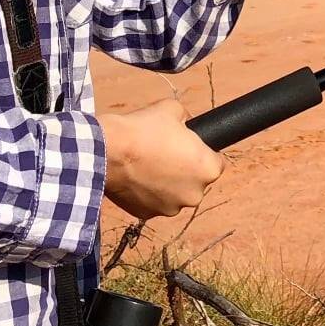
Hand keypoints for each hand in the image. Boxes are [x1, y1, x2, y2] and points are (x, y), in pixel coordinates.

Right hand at [101, 98, 222, 219]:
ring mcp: (171, 208)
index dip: (202, 152)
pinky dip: (148, 193)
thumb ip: (187, 120)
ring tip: (147, 164)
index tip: (188, 146)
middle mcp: (195, 194)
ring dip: (166, 183)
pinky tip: (136, 177)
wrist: (109, 150)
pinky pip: (153, 202)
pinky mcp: (148, 215)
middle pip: (195, 181)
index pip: (216, 161)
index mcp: (209, 169)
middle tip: (164, 153)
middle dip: (184, 170)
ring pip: (174, 194)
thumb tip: (185, 125)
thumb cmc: (144, 129)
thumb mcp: (174, 110)